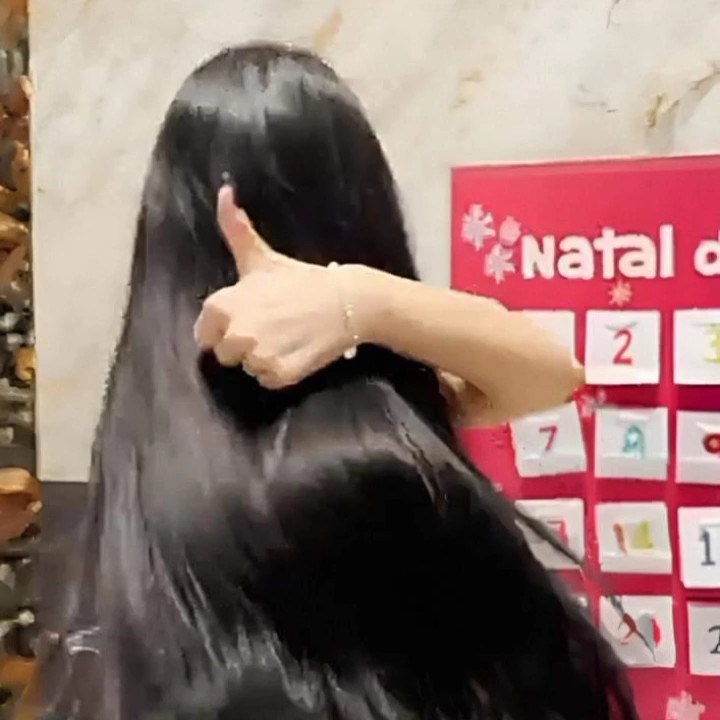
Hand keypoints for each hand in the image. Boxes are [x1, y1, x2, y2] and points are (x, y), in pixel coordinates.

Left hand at [193, 186, 358, 388]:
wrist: (346, 300)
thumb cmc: (300, 278)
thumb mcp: (262, 256)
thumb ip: (234, 228)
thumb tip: (222, 192)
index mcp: (223, 305)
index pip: (205, 334)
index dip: (225, 328)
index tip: (249, 318)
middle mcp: (236, 333)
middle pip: (226, 355)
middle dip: (245, 345)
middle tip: (272, 327)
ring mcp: (258, 356)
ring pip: (248, 368)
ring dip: (263, 359)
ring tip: (286, 338)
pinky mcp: (281, 375)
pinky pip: (268, 381)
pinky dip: (280, 372)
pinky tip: (296, 351)